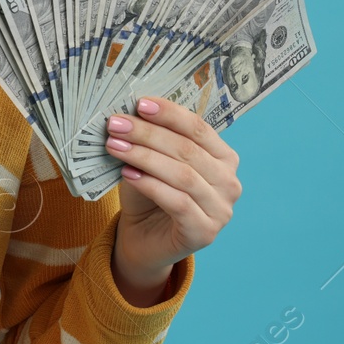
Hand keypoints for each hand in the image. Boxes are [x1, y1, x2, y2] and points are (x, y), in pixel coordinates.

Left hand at [103, 96, 240, 294]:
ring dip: (145, 157)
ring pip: (183, 175)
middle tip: (116, 124)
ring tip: (114, 146)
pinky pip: (178, 202)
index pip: (199, 129)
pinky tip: (128, 174)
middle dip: (148, 134)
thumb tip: (131, 113)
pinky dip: (151, 185)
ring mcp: (221, 210)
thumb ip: (152, 141)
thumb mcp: (150, 162)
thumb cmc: (149, 195)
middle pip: (188, 150)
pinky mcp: (204, 232)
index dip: (169, 114)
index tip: (139, 103)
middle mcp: (229, 183)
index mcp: (223, 158)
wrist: (144, 240)